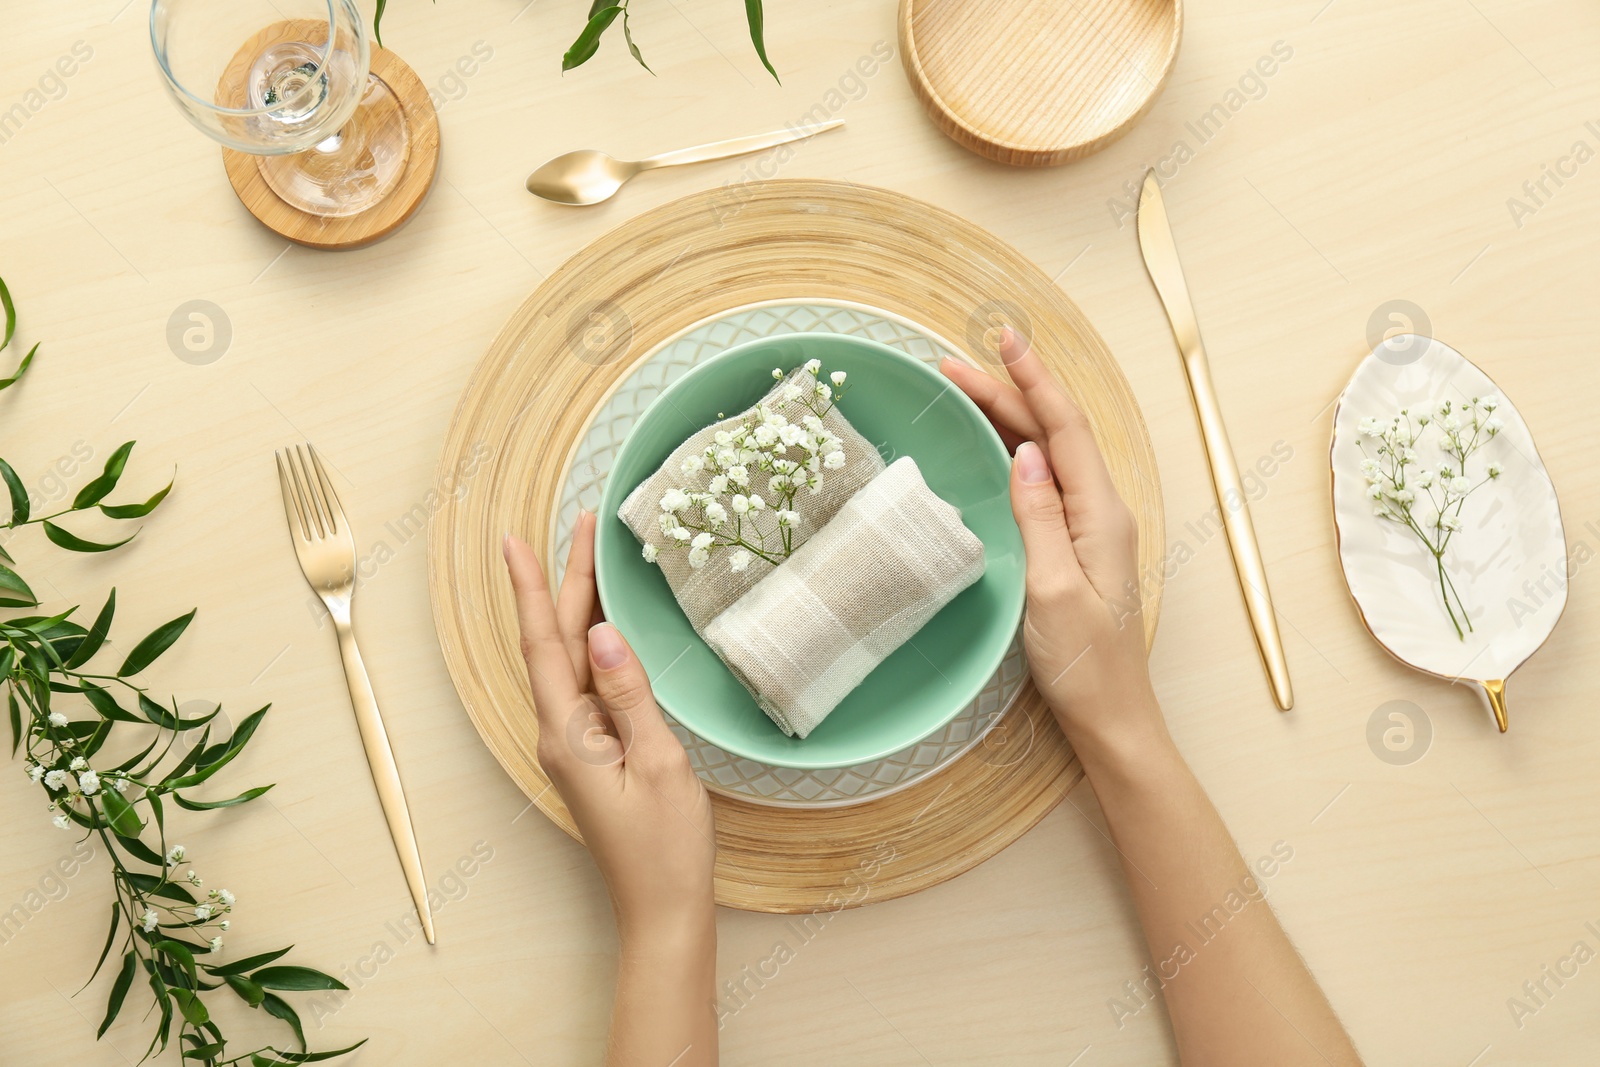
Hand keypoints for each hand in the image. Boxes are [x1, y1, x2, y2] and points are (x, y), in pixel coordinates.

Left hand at [502, 513, 716, 945]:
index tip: (517, 539)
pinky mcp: (593, 753)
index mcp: (567, 733)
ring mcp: (575, 744)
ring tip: (591, 558)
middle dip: (567, 581)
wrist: (663, 910)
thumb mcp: (658, 763)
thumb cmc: (666, 847)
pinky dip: (594, 643)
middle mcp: (560, 734)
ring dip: (578, 607)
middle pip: (558, 642)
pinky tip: (607, 626)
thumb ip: (629, 694)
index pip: (544, 643)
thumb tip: (604, 631)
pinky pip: (587, 683)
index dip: (533, 587)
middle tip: (582, 525)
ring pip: (571, 660)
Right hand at [942, 328, 1162, 759]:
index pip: (1065, 428)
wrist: (1110, 715)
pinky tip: (995, 444)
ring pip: (1048, 452)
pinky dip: (1015, 449)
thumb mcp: (1053, 590)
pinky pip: (1045, 480)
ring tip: (964, 388)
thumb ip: (1041, 518)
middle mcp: (1101, 511)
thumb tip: (1023, 453)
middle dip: (1008, 390)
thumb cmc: (1084, 663)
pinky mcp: (1076, 544)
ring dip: (1010, 415)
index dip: (1034, 379)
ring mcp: (1090, 527)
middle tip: (952, 364)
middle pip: (1053, 433)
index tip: (1004, 339)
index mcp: (1101, 514)